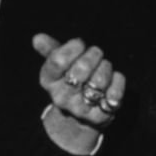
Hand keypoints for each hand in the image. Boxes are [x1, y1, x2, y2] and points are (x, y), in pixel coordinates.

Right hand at [34, 33, 125, 154]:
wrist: (80, 115)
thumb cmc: (71, 79)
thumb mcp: (59, 64)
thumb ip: (50, 49)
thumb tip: (37, 38)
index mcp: (48, 80)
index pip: (58, 60)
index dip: (72, 47)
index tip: (79, 43)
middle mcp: (61, 97)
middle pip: (80, 70)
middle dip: (93, 55)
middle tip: (96, 53)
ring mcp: (80, 109)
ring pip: (99, 82)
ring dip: (106, 68)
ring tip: (103, 67)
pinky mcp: (100, 117)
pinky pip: (114, 94)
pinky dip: (118, 82)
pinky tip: (113, 80)